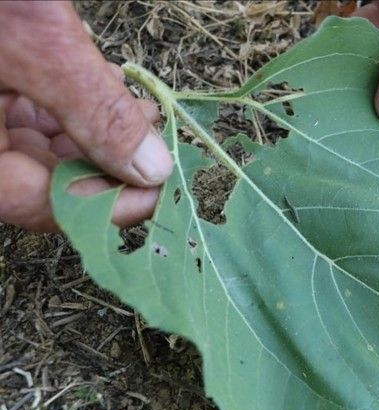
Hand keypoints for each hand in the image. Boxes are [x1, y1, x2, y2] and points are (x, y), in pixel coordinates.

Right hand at [0, 1, 171, 231]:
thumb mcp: (36, 39)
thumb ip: (94, 109)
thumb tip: (152, 168)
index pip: (34, 203)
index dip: (104, 204)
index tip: (157, 190)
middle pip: (36, 179)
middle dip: (105, 163)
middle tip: (155, 146)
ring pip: (35, 147)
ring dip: (94, 134)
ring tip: (139, 111)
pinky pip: (25, 113)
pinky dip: (69, 104)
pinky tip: (102, 85)